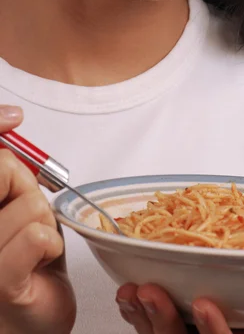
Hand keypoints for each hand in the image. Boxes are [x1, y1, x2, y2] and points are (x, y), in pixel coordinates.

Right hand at [0, 106, 75, 333]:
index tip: (14, 117)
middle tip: (28, 222)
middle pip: (4, 169)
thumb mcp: (21, 204)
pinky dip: (50, 245)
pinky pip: (37, 235)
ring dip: (46, 225)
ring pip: (31, 205)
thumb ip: (11, 171)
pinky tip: (39, 264)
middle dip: (29, 193)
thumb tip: (12, 120)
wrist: (30, 319)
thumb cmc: (26, 261)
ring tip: (34, 249)